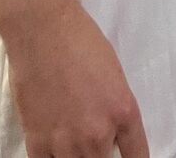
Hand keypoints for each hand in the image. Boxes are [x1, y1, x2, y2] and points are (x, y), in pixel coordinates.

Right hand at [6, 0, 148, 157]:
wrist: (44, 30)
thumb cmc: (82, 41)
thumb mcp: (115, 75)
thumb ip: (116, 111)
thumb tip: (111, 134)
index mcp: (123, 112)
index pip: (138, 156)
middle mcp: (97, 134)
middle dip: (103, 154)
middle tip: (96, 138)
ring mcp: (65, 143)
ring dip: (78, 157)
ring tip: (76, 141)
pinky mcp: (37, 142)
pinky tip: (56, 150)